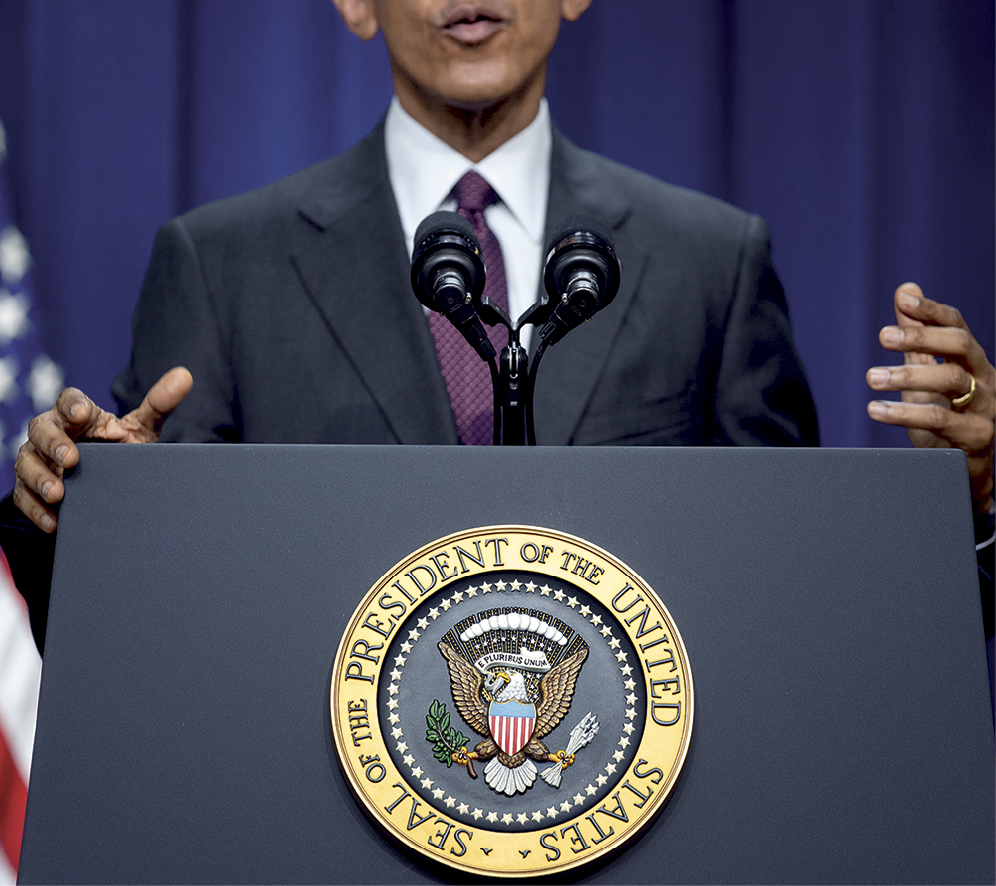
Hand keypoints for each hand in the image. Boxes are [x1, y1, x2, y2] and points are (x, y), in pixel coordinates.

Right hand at [13, 367, 192, 532]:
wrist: (111, 483)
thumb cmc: (121, 448)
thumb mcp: (140, 429)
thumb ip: (159, 404)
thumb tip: (184, 376)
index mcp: (79, 415)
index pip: (69, 401)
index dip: (72, 405)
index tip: (83, 413)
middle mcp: (54, 433)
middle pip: (41, 429)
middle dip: (52, 443)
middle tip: (69, 458)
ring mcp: (39, 460)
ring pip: (26, 462)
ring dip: (40, 478)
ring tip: (57, 493)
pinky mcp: (32, 488)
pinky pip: (24, 497)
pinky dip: (36, 509)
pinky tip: (52, 520)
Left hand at [867, 284, 994, 514]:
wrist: (963, 467)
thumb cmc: (946, 414)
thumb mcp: (928, 373)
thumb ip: (916, 337)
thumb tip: (906, 290)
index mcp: (971, 360)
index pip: (957, 326)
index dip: (932, 311)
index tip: (904, 300)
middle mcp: (983, 379)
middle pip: (959, 346)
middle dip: (921, 337)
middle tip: (882, 337)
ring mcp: (983, 407)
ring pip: (950, 381)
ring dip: (907, 376)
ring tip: (871, 377)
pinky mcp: (973, 436)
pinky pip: (939, 420)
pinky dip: (903, 413)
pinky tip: (875, 409)